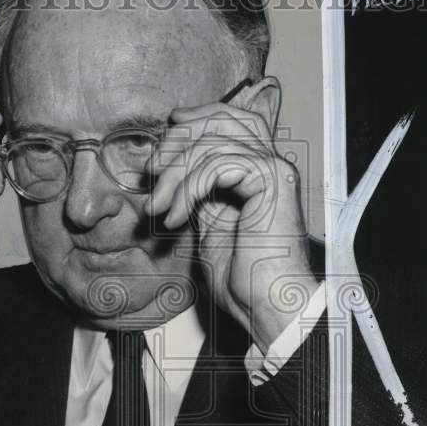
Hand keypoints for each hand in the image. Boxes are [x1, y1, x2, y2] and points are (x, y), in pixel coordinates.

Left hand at [145, 98, 317, 351]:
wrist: (267, 307)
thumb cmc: (243, 279)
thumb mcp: (210, 227)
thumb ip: (200, 195)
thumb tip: (172, 173)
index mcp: (260, 173)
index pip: (233, 121)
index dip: (198, 117)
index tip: (167, 129)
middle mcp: (272, 165)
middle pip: (225, 119)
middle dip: (180, 137)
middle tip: (152, 168)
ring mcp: (274, 170)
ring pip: (212, 144)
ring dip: (174, 175)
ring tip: (157, 208)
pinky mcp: (270, 181)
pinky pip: (217, 165)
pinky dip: (187, 190)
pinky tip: (176, 219)